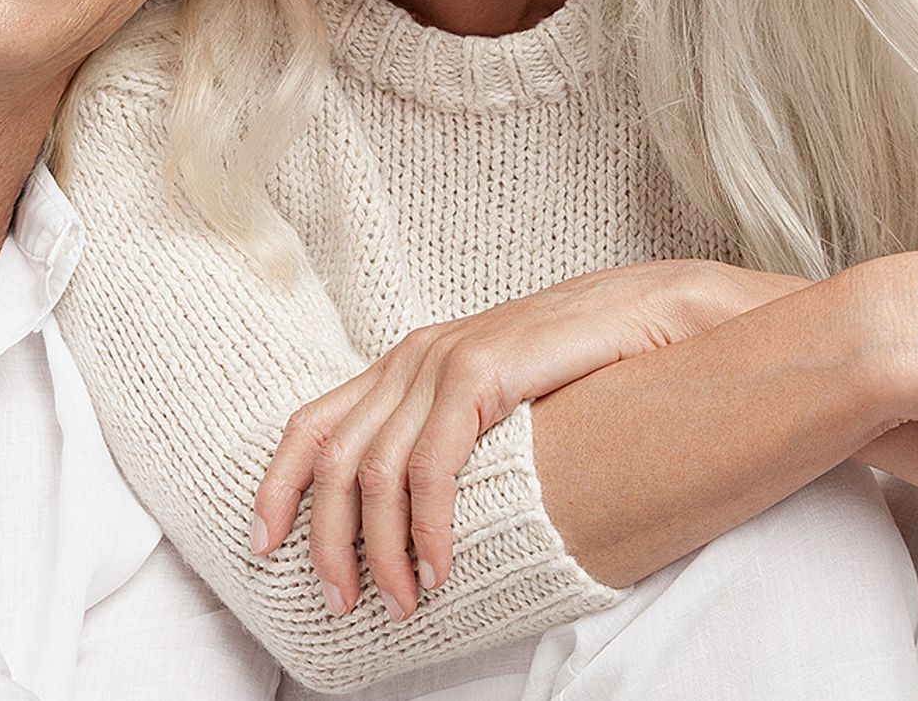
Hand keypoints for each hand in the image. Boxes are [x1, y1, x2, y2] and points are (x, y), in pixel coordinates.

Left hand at [251, 259, 804, 620]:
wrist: (655, 314)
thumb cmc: (584, 368)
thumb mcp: (494, 403)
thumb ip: (448, 437)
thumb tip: (408, 513)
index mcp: (404, 363)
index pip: (312, 424)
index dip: (278, 486)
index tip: (262, 545)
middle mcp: (411, 357)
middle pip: (333, 459)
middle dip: (326, 540)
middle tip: (339, 602)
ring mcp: (443, 360)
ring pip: (374, 471)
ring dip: (379, 550)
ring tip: (399, 603)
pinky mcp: (481, 372)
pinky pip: (431, 466)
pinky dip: (425, 526)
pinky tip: (438, 567)